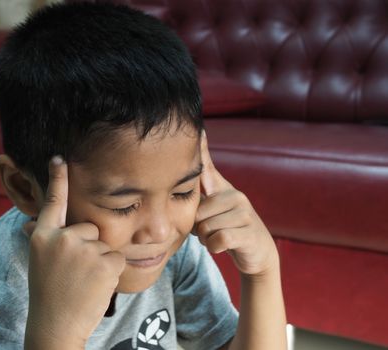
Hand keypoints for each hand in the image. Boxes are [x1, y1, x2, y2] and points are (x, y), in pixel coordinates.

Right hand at [24, 156, 125, 347]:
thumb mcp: (41, 262)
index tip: (60, 158)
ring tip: (83, 282)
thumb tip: (30, 224)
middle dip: (89, 248)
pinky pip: (117, 258)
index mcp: (43, 237)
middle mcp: (62, 238)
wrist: (55, 326)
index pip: (53, 202)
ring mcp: (84, 249)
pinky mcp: (105, 261)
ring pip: (105, 245)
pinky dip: (111, 272)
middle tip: (75, 273)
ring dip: (100, 262)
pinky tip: (96, 285)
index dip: (57, 179)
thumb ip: (46, 239)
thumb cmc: (49, 293)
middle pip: (90, 229)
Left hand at [195, 132, 278, 275]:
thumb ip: (199, 196)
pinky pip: (218, 240)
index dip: (201, 148)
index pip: (207, 166)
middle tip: (210, 229)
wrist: (257, 252)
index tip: (196, 129)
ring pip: (206, 228)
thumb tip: (179, 178)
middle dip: (198, 227)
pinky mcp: (248, 232)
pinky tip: (222, 245)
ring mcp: (244, 212)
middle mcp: (235, 195)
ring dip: (206, 239)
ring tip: (217, 236)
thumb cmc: (227, 229)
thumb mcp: (212, 211)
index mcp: (222, 189)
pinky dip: (214, 247)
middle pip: (197, 212)